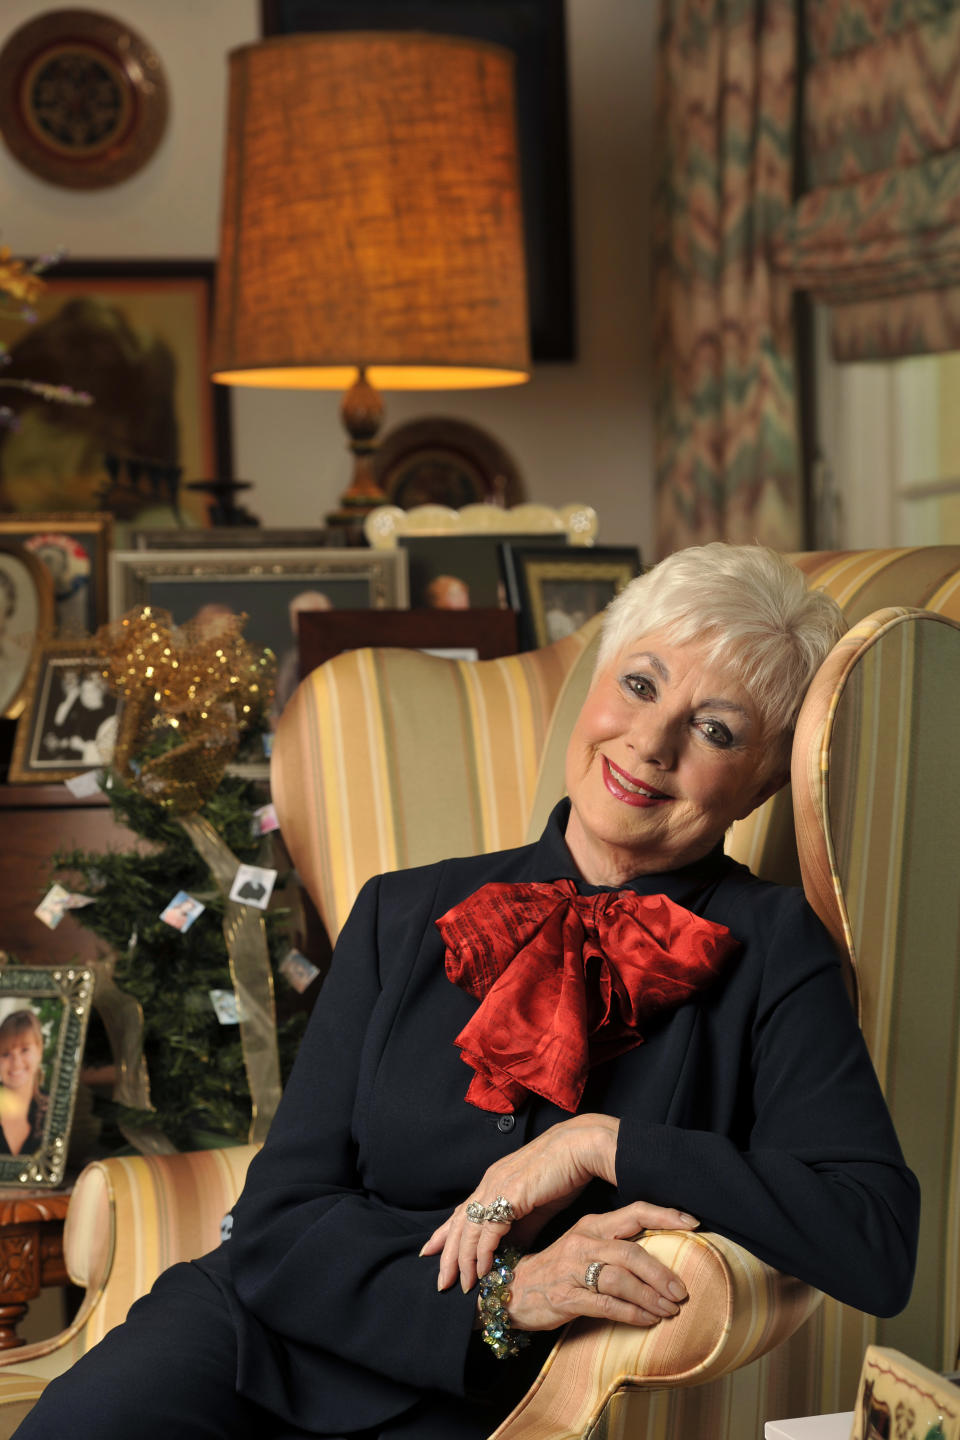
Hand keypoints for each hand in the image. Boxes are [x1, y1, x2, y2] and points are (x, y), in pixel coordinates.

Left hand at [423, 1113, 693, 1293]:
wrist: (582, 1148)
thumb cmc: (564, 1173)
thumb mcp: (537, 1207)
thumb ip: (521, 1228)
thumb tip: (509, 1253)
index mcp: (494, 1182)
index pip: (463, 1212)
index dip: (445, 1234)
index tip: (431, 1253)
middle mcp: (489, 1183)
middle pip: (459, 1223)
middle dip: (447, 1255)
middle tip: (441, 1282)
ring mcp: (497, 1186)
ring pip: (469, 1229)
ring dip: (463, 1260)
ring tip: (461, 1285)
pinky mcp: (509, 1195)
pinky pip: (488, 1230)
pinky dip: (482, 1253)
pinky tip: (481, 1271)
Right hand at [505, 1203, 696, 1332]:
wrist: (512, 1290)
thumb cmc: (557, 1270)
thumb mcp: (584, 1247)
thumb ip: (615, 1247)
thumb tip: (659, 1257)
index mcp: (592, 1225)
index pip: (634, 1212)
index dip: (665, 1216)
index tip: (694, 1224)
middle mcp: (584, 1241)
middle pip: (631, 1252)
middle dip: (661, 1273)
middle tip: (682, 1291)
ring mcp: (574, 1268)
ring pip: (621, 1279)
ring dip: (651, 1297)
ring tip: (670, 1310)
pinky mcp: (567, 1296)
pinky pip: (607, 1305)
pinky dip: (632, 1314)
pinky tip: (648, 1320)